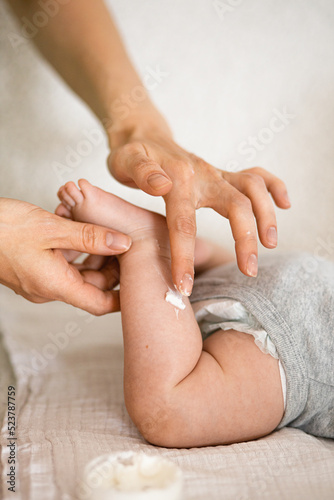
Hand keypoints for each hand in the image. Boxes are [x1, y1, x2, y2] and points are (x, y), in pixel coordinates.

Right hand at [0, 198, 130, 313]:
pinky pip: (64, 264)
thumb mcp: (52, 229)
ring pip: (79, 273)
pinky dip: (77, 250)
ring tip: (104, 231)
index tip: (141, 283)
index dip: (124, 298)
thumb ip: (90, 237)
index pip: (101, 304)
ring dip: (94, 254)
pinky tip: (81, 230)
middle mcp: (49, 288)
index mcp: (56, 286)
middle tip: (125, 243)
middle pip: (93, 286)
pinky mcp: (34, 268)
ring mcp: (40, 279)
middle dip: (112, 267)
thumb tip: (123, 243)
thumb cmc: (2, 229)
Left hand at [107, 128, 290, 294]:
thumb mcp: (125, 160)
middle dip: (245, 240)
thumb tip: (161, 186)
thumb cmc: (130, 155)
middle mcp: (204, 175)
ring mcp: (216, 174)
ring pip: (253, 189)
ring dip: (266, 215)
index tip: (184, 287)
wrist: (142, 135)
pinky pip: (256, 175)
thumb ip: (142, 172)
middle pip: (236, 205)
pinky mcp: (222, 174)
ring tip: (270, 244)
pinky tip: (285, 204)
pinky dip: (274, 187)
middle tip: (249, 272)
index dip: (185, 258)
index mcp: (178, 179)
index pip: (184, 225)